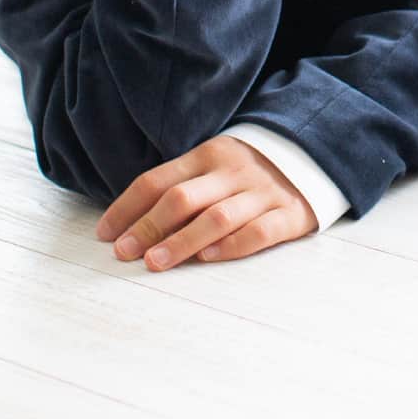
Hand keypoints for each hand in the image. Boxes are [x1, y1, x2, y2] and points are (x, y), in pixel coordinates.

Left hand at [95, 136, 320, 268]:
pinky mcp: (289, 214)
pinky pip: (259, 231)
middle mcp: (233, 172)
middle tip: (124, 252)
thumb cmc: (247, 171)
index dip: (127, 207)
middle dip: (148, 227)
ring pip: (217, 217)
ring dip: (182, 241)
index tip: (105, 234)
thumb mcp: (213, 165)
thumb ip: (179, 186)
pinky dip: (232, 246)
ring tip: (155, 262)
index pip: (158, 180)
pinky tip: (208, 258)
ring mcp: (262, 192)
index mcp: (209, 155)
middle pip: (183, 198)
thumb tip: (127, 224)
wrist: (312, 156)